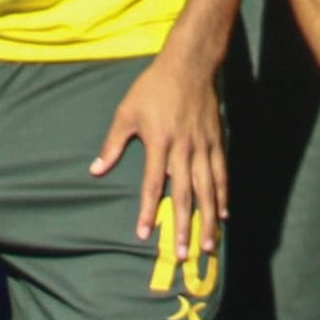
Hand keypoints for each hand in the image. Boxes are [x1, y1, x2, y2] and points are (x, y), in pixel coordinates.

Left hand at [94, 57, 226, 255]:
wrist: (189, 65)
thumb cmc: (153, 87)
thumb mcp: (126, 112)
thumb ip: (112, 144)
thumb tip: (95, 170)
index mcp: (159, 142)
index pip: (153, 184)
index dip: (149, 211)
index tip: (144, 233)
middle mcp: (184, 149)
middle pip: (185, 194)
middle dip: (184, 226)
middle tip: (184, 254)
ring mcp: (203, 146)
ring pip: (207, 189)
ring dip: (208, 219)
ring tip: (209, 244)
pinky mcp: (216, 141)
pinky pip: (221, 173)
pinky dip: (223, 195)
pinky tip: (224, 214)